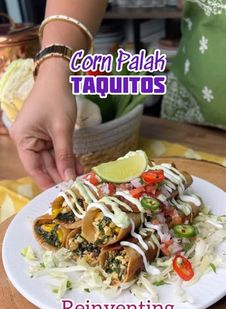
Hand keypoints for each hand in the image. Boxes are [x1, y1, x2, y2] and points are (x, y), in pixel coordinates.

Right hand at [10, 60, 80, 189]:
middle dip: (60, 176)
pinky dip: (68, 158)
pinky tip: (79, 168)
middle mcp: (27, 141)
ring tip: (81, 180)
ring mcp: (37, 138)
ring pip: (52, 160)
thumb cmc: (56, 99)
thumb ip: (65, 156)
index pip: (33, 168)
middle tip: (76, 188)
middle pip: (44, 165)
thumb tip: (69, 179)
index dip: (47, 182)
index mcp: (23, 139)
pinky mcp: (47, 135)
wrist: (59, 76)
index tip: (60, 194)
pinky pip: (57, 151)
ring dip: (66, 168)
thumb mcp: (62, 130)